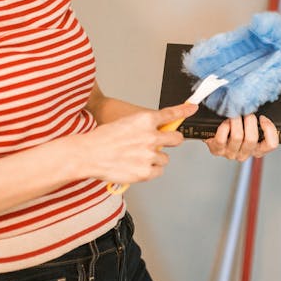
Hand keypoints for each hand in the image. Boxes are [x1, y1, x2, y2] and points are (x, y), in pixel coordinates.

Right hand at [80, 103, 197, 185]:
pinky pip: (158, 171)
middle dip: (172, 140)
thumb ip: (144, 125)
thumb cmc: (103, 138)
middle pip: (177, 138)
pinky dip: (150, 170)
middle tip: (159, 143)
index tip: (192, 108)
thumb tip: (157, 130)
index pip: (170, 114)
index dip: (184, 111)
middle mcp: (151, 136)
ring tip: (137, 157)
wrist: (88, 154)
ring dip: (156, 158)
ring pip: (165, 158)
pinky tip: (136, 166)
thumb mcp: (126, 122)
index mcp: (145, 119)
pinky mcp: (146, 171)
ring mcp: (149, 155)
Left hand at [204, 114, 278, 160]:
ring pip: (237, 137)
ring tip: (233, 114)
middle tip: (245, 112)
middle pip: (252, 139)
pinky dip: (224, 126)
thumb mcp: (249, 123)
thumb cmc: (233, 126)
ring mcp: (231, 153)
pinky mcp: (217, 150)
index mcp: (256, 149)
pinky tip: (225, 122)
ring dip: (235, 121)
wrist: (213, 129)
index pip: (271, 145)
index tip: (262, 118)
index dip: (269, 129)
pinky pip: (222, 138)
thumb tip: (261, 106)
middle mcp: (244, 153)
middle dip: (249, 120)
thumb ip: (259, 119)